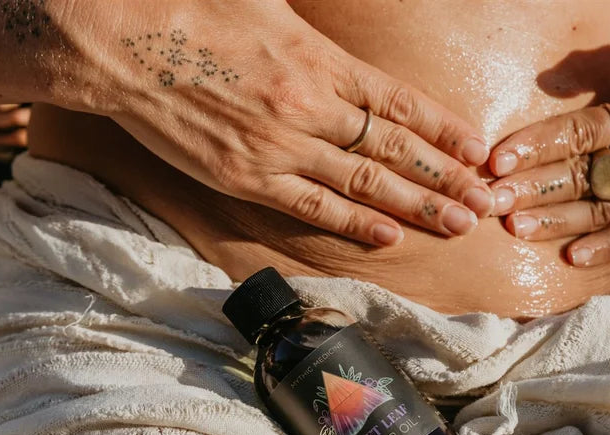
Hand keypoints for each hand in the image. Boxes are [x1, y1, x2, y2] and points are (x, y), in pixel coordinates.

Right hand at [69, 1, 492, 245]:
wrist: (124, 40)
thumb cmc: (194, 5)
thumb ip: (314, 17)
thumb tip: (338, 28)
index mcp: (320, 58)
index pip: (399, 102)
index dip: (444, 129)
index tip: (478, 150)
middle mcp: (311, 106)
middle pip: (394, 148)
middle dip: (446, 177)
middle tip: (485, 202)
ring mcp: (280, 145)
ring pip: (364, 182)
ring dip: (416, 205)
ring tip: (458, 224)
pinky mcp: (246, 176)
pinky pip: (311, 206)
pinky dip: (352, 222)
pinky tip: (388, 236)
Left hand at [486, 19, 609, 265]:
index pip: (589, 132)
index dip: (541, 145)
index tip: (498, 159)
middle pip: (589, 177)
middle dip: (534, 190)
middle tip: (488, 200)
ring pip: (607, 213)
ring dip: (557, 223)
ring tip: (513, 229)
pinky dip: (605, 250)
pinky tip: (569, 257)